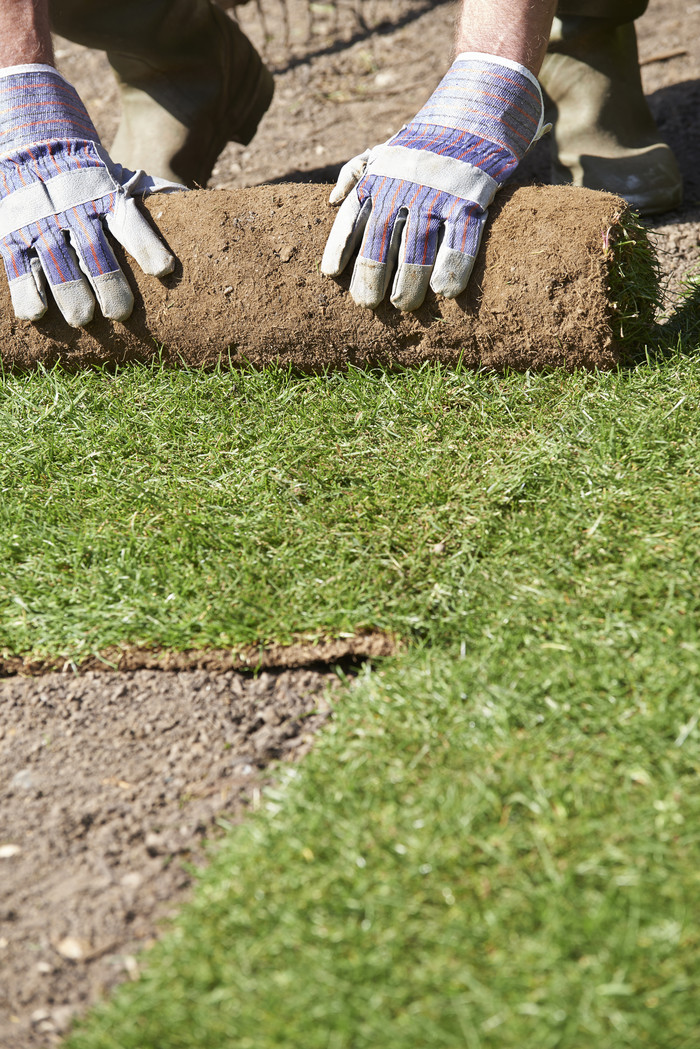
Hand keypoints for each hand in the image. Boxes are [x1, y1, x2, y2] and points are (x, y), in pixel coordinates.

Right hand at [0, 64, 180, 326]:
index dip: (148, 247)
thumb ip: (144, 194)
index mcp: (105, 196)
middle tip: (119, 312)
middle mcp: (73, 209)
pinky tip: (35, 315)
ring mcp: (41, 222)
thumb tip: (181, 201)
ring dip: (70, 291)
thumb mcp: (113, 173)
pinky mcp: (13, 232)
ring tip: (83, 318)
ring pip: (57, 261)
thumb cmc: (84, 171)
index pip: (131, 224)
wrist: (29, 137)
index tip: (165, 270)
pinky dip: (27, 291)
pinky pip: (19, 265)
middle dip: (108, 282)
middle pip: (94, 250)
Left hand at [321, 52, 548, 310]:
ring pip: (417, 248)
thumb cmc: (427, 139)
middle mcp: (404, 188)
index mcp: (380, 177)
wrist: (479, 107)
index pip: (351, 218)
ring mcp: (438, 195)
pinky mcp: (471, 200)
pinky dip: (451, 268)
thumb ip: (355, 172)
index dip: (339, 248)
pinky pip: (460, 242)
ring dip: (408, 282)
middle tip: (367, 303)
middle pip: (380, 241)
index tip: (331, 274)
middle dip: (370, 276)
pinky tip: (444, 292)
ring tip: (403, 305)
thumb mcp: (385, 147)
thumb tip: (330, 201)